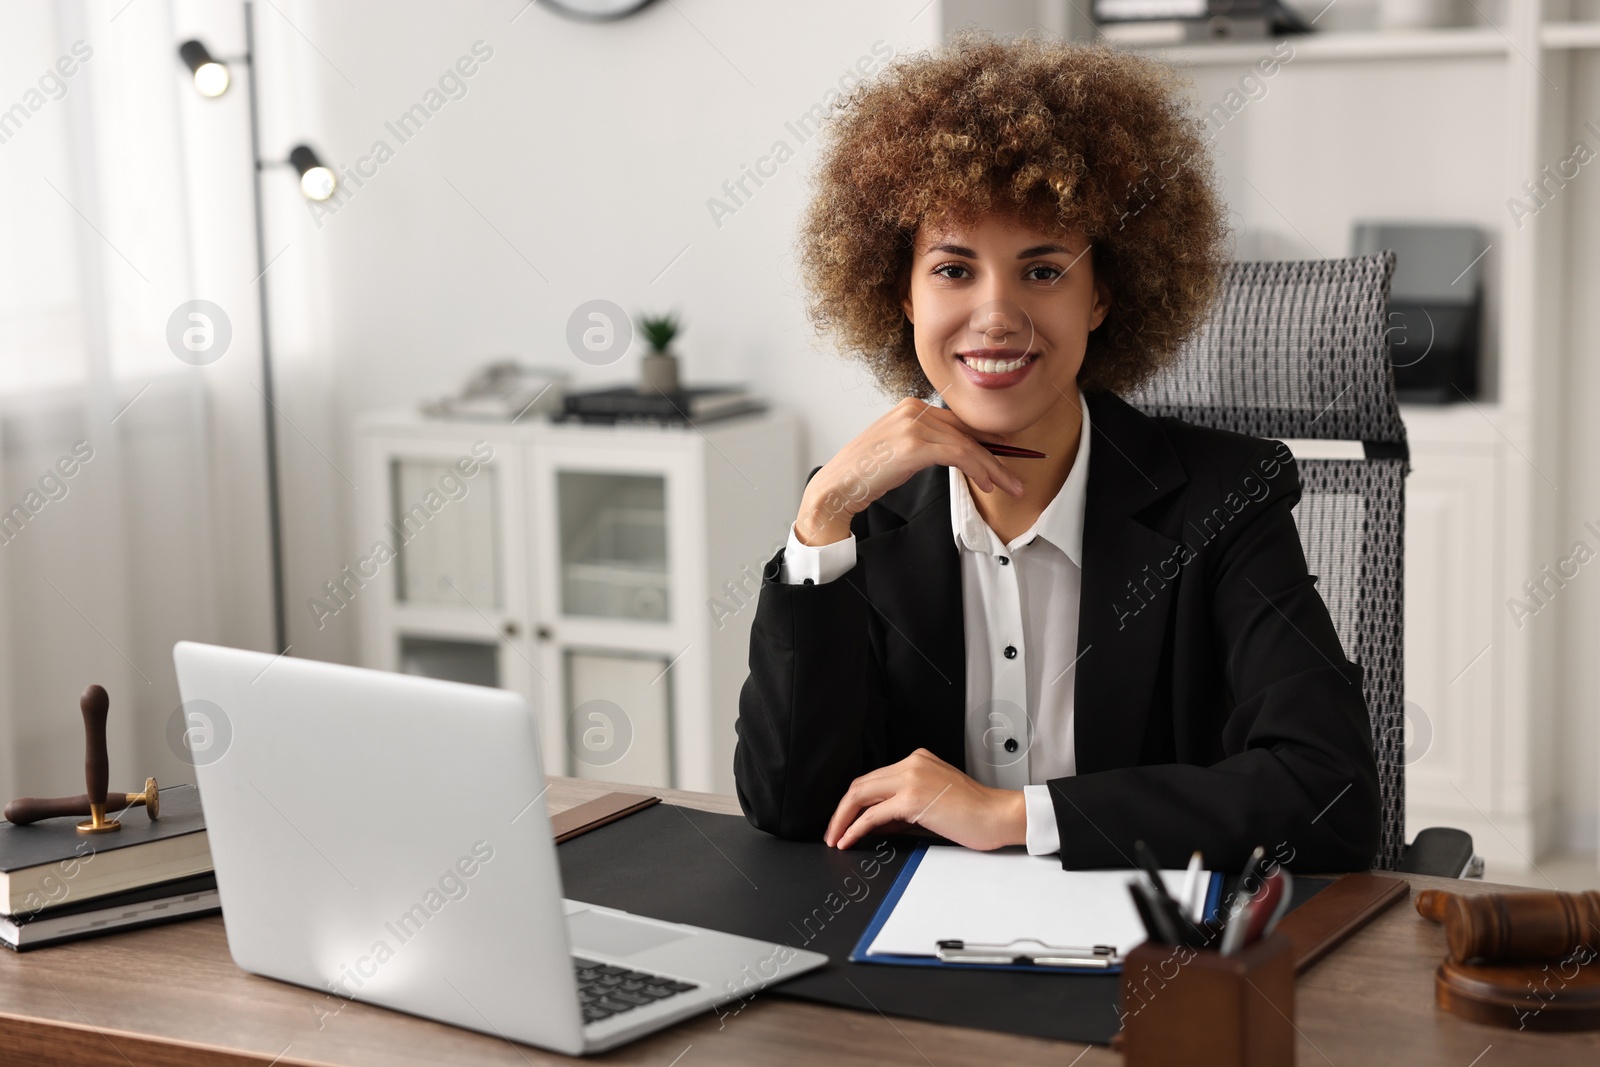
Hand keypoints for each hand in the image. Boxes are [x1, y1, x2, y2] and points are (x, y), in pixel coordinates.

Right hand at [793, 397, 1026, 546]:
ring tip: (1009, 485)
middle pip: (966, 431)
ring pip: (966, 444)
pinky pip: (957, 455)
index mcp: (911, 407)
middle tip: (1016, 474)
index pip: (959, 422)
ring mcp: (912, 425)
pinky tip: (986, 482)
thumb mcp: (901, 452)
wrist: (837, 487)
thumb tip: (962, 454)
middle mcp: (913, 409)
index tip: (1008, 453)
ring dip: (992, 467)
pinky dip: (976, 468)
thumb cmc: (866, 474)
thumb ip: (928, 444)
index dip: (987, 439)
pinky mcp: (913, 444)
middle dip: (996, 454)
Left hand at [823, 748, 1027, 850]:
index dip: (853, 802)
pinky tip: (850, 840)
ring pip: (861, 794)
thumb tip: (873, 824)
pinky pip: (874, 814)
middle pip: (861, 784)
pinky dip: (856, 828)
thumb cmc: (975, 813)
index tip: (844, 821)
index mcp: (917, 760)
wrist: (999, 816)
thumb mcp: (932, 803)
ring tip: (836, 838)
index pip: (874, 779)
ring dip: (843, 819)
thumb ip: (901, 810)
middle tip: (832, 832)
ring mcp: (911, 778)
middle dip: (841, 810)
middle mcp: (912, 763)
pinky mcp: (913, 798)